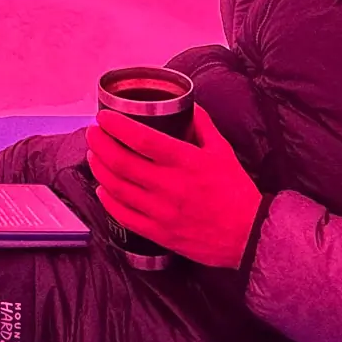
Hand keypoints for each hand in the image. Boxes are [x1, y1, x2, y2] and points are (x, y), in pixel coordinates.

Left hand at [86, 105, 261, 268]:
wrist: (249, 235)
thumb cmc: (237, 192)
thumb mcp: (223, 152)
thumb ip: (203, 126)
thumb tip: (190, 106)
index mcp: (186, 162)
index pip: (142, 139)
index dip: (117, 126)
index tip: (104, 118)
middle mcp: (170, 186)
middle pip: (122, 162)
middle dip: (101, 144)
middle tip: (93, 133)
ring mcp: (162, 212)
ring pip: (118, 188)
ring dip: (100, 169)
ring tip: (94, 156)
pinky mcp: (159, 233)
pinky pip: (124, 216)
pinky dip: (108, 201)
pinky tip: (103, 189)